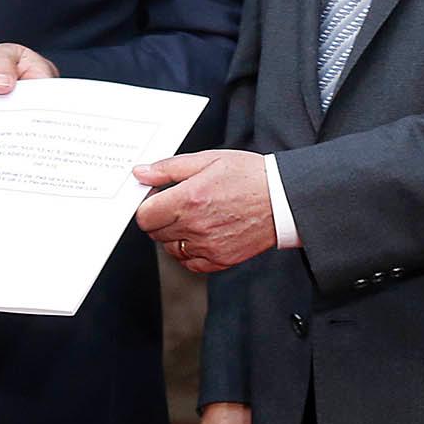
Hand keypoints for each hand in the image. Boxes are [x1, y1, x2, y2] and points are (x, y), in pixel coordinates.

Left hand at [133, 150, 275, 271]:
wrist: (283, 199)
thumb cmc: (249, 176)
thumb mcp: (207, 160)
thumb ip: (168, 168)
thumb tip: (140, 173)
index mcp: (189, 199)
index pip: (144, 215)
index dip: (146, 205)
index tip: (156, 198)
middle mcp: (196, 226)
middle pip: (155, 233)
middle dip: (160, 218)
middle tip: (177, 204)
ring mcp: (208, 247)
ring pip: (170, 249)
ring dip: (173, 235)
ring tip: (192, 218)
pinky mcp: (221, 260)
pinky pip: (190, 264)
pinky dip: (189, 252)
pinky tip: (200, 235)